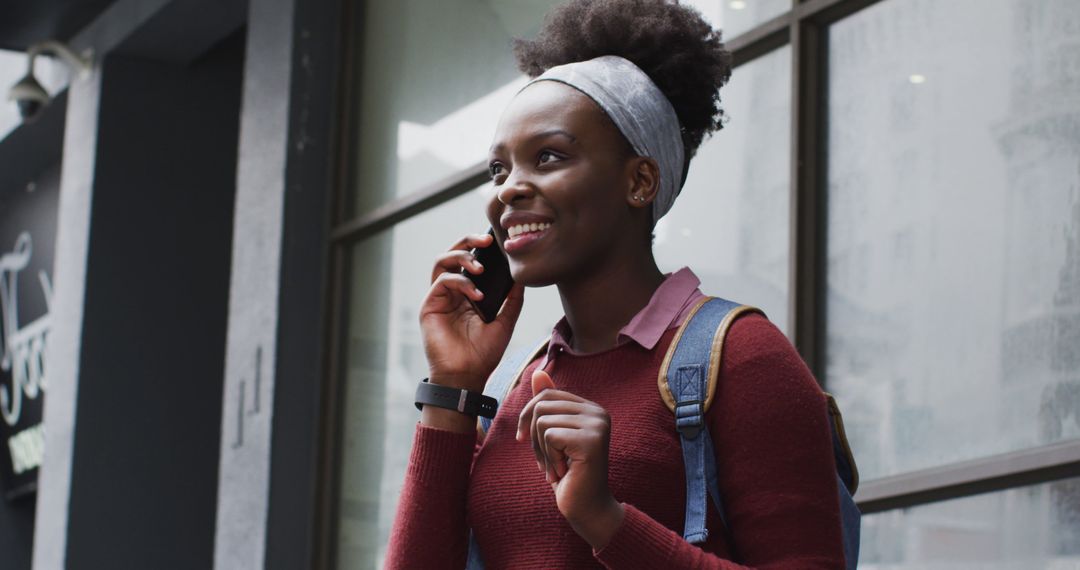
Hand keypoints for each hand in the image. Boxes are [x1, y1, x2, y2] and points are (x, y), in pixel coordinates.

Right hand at [420, 233, 524, 391]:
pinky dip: (460, 282)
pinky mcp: (429, 306)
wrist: (467, 376)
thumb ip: (512, 300)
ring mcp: (439, 298)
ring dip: (462, 257)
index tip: (497, 240)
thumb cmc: (483, 354)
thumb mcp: (505, 323)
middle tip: (487, 239)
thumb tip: (521, 278)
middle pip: (453, 254)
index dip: (480, 247)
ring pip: (441, 261)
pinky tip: (476, 295)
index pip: (470, 261)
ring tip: (480, 267)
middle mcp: (451, 293)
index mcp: (467, 294)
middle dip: (468, 240)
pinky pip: (441, 281)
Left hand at [517, 370, 624, 548]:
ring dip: (541, 450)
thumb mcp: (551, 436)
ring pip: (542, 420)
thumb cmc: (568, 473)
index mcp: (591, 408)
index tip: (525, 440)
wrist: (586, 507)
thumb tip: (537, 372)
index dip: (528, 416)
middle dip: (533, 436)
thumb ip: (547, 405)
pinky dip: (549, 457)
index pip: (547, 394)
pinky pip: (548, 436)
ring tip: (556, 467)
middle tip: (545, 461)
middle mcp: (599, 413)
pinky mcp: (591, 440)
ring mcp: (597, 425)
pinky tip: (563, 472)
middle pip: (541, 405)